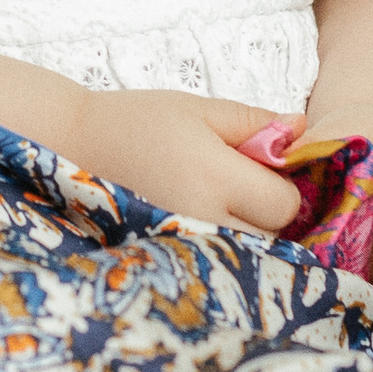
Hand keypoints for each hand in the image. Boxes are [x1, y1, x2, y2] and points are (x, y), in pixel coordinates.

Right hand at [66, 89, 300, 235]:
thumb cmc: (137, 120)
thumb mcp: (200, 108)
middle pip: (270, 236)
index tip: (258, 167)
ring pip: (246, 254)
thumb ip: (255, 122)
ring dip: (243, 231)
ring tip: (212, 200)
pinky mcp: (166, 258)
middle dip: (263, 211)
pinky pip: (214, 263)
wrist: (70, 145)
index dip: (280, 184)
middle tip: (232, 183)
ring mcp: (183, 246)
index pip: (285, 204)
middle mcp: (203, 219)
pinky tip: (199, 218)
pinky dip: (218, 247)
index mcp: (214, 176)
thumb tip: (301, 128)